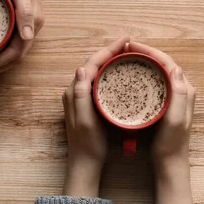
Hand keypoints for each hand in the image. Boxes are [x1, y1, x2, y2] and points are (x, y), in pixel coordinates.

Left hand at [0, 0, 44, 84]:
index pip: (17, 53)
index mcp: (32, 22)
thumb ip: (25, 14)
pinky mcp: (15, 14)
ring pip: (11, 49)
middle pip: (14, 55)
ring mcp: (23, 20)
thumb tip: (27, 38)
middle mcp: (30, 24)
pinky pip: (7, 39)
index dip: (0, 66)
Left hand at [62, 36, 129, 196]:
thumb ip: (81, 95)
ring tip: (127, 52)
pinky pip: (99, 80)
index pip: (92, 62)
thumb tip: (82, 68)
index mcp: (74, 91)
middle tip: (129, 42)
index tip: (125, 40)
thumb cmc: (88, 144)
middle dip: (110, 50)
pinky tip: (120, 72)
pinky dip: (109, 72)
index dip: (108, 49)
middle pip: (94, 63)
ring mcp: (80, 96)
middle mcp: (75, 90)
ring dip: (110, 59)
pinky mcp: (87, 102)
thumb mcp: (85, 120)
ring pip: (97, 70)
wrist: (84, 163)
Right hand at [128, 42, 194, 203]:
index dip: (150, 51)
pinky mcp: (164, 103)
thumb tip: (176, 68)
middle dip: (144, 53)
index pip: (167, 62)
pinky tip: (129, 76)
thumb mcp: (175, 119)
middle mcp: (181, 90)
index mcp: (185, 90)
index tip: (131, 46)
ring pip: (156, 72)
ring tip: (124, 58)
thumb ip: (180, 94)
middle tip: (124, 49)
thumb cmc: (171, 143)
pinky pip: (152, 82)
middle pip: (161, 63)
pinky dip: (141, 75)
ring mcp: (172, 96)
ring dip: (142, 62)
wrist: (170, 163)